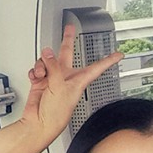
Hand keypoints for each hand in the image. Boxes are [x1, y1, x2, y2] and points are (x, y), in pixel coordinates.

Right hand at [23, 22, 121, 137]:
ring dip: (42, 64)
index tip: (118, 55)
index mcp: (78, 81)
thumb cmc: (56, 114)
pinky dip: (34, 72)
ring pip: (47, 61)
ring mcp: (52, 79)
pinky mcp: (41, 82)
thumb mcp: (59, 86)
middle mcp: (66, 78)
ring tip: (41, 73)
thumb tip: (47, 54)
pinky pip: (37, 69)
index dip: (108, 61)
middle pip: (68, 54)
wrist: (39, 124)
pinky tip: (35, 77)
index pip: (97, 67)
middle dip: (68, 40)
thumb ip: (54, 67)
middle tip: (69, 28)